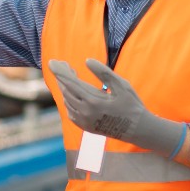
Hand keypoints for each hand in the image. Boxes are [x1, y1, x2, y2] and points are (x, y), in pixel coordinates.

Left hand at [48, 58, 185, 156]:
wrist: (138, 130)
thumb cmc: (132, 105)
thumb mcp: (122, 85)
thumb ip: (104, 73)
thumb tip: (87, 60)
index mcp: (93, 102)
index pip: (70, 83)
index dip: (60, 71)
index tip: (51, 62)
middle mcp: (85, 113)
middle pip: (66, 90)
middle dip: (63, 76)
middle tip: (62, 64)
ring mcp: (83, 121)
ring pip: (67, 100)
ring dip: (66, 87)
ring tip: (70, 74)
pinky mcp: (85, 127)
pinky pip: (70, 111)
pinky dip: (69, 99)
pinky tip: (73, 92)